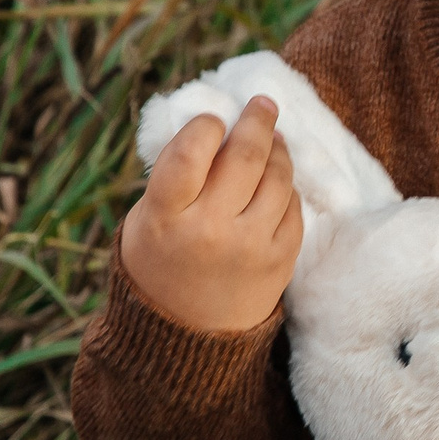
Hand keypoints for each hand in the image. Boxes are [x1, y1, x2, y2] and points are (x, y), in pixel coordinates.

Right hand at [120, 96, 302, 332]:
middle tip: (262, 104)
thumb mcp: (145, 219)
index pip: (189, 152)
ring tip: (272, 138)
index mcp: (164, 216)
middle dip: (257, 120)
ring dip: (278, 149)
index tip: (213, 120)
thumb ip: (175, 176)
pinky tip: (276, 180)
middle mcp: (208, 230)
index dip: (206, 126)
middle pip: (244, 156)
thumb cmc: (161, 260)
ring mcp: (249, 246)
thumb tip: (217, 123)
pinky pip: (293, 206)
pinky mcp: (280, 260)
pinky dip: (286, 188)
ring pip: (278, 177)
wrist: (186, 335)